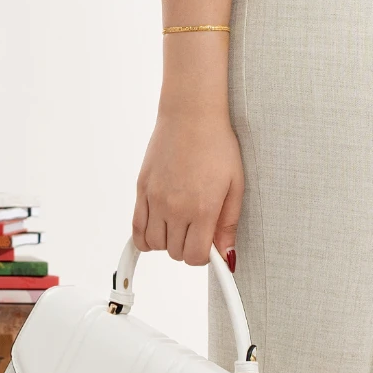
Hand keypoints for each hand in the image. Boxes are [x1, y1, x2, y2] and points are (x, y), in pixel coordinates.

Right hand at [133, 105, 243, 266]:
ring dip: (168, 242)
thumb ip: (228, 224)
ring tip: (180, 226)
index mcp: (202, 208)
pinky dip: (145, 237)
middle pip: (175, 253)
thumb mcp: (235, 185)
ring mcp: (155, 199)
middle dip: (188, 248)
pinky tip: (158, 230)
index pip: (195, 256)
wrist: (191, 115)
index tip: (209, 247)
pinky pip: (136, 228)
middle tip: (197, 231)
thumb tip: (226, 255)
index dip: (205, 257)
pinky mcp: (142, 189)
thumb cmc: (217, 144)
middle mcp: (176, 207)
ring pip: (154, 244)